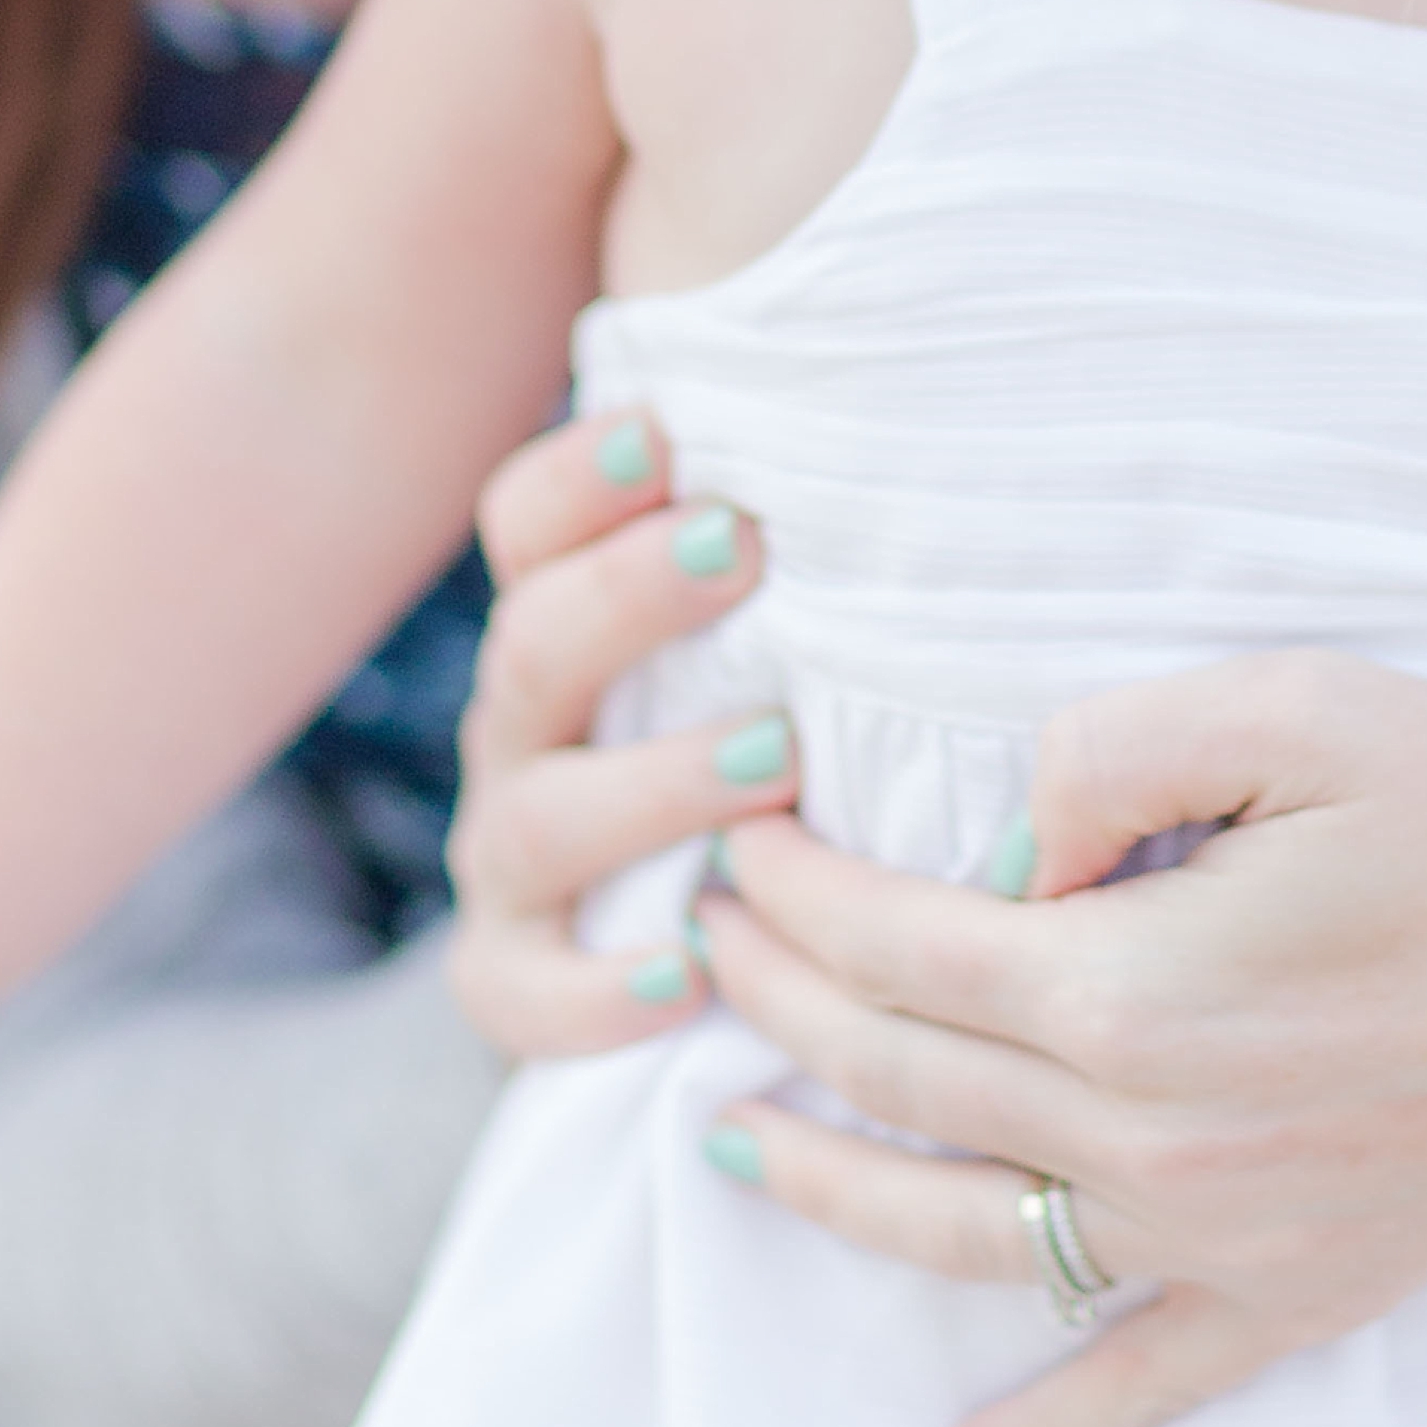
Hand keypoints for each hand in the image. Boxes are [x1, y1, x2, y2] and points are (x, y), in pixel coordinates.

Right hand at [446, 408, 798, 1049]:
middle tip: (737, 550)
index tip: (668, 431)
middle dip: (627, 595)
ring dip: (653, 786)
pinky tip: (687, 973)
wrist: (700, 938)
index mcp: (564, 626)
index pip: (527, 524)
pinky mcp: (515, 975)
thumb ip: (792, 557)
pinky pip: (526, 994)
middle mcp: (523, 731)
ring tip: (772, 758)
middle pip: (532, 649)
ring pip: (536, 819)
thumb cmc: (773, 741)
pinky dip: (598, 991)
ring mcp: (509, 857)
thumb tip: (918, 432)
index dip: (581, 476)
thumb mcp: (771, 639)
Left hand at [685, 650, 1426, 1426]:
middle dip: (779, 1004)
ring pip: (965, 1237)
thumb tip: (998, 859)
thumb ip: (1103, 759)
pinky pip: (1133, 1394)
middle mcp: (1154, 1141)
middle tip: (707, 943)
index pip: (898, 948)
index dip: (796, 893)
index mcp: (1136, 991)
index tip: (739, 842)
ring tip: (731, 1142)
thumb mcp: (1297, 703)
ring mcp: (1221, 1242)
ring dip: (828, 1192)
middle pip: (905, 1078)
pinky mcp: (1297, 1299)